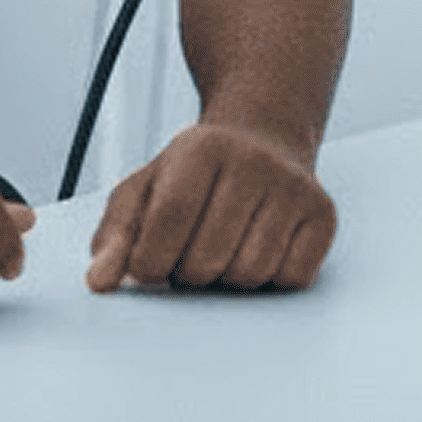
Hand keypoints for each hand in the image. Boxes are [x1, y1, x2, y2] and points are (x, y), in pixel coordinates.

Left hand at [86, 117, 336, 293]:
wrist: (261, 139)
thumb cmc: (193, 176)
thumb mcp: (145, 189)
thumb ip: (115, 235)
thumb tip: (98, 283)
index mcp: (200, 147)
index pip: (168, 222)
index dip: (151, 260)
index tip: (150, 265)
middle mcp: (252, 160)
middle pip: (206, 259)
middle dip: (189, 272)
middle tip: (192, 249)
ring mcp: (292, 186)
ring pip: (249, 274)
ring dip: (227, 278)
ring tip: (223, 248)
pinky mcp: (323, 213)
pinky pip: (291, 279)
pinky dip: (270, 280)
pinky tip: (259, 249)